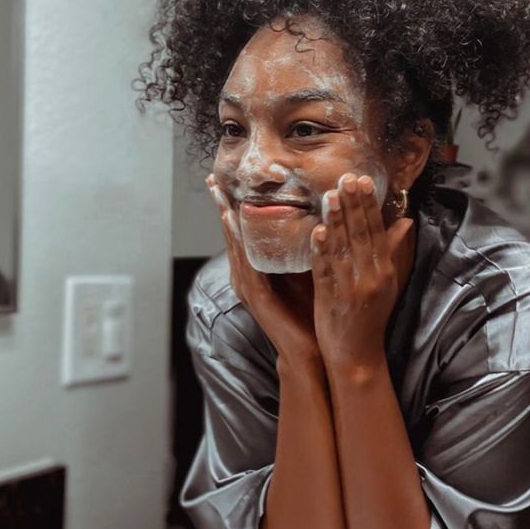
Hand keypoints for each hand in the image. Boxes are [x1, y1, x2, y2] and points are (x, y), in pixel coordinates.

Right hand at [206, 174, 318, 362]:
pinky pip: (244, 262)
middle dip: (221, 206)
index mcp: (256, 270)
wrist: (311, 348)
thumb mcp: (306, 269)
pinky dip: (237, 240)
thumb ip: (303, 245)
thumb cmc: (310, 310)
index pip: (243, 233)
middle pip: (231, 235)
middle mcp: (246, 276)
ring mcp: (246, 286)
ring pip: (234, 245)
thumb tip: (318, 211)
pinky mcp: (254, 295)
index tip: (226, 181)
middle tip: (212, 179)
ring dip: (225, 218)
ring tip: (218, 193)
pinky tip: (233, 222)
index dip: (233, 207)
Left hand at [310, 173, 414, 373]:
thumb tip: (406, 221)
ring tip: (330, 197)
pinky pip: (325, 271)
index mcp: (384, 270)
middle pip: (361, 234)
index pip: (376, 231)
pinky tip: (316, 232)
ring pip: (342, 249)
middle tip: (346, 178)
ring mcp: (351, 288)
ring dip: (336, 221)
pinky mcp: (331, 300)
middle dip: (353, 205)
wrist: (358, 355)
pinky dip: (321, 251)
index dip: (368, 205)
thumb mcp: (388, 282)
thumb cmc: (372, 316)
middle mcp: (370, 277)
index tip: (362, 181)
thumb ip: (393, 251)